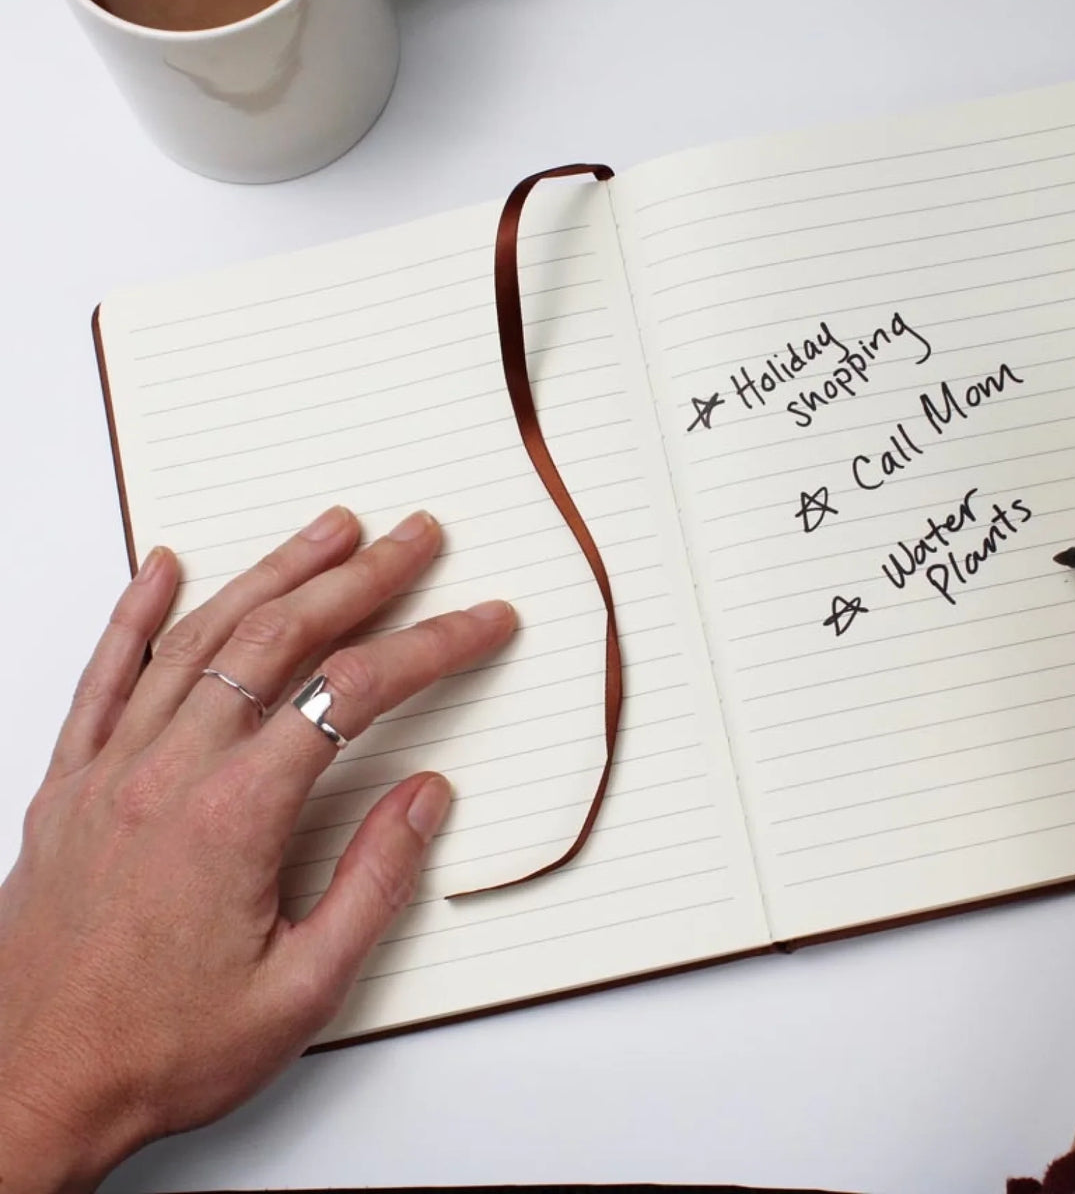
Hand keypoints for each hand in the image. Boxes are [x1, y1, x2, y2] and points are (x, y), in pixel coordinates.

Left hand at [0, 508, 514, 1193]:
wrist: (27, 1093)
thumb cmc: (160, 1052)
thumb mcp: (301, 991)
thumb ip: (374, 882)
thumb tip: (428, 794)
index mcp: (234, 816)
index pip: (353, 692)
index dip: (432, 645)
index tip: (482, 622)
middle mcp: (169, 772)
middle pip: (281, 637)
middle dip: (363, 577)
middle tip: (416, 538)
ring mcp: (112, 770)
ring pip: (201, 637)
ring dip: (272, 571)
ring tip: (330, 529)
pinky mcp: (69, 786)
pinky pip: (102, 676)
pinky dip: (133, 612)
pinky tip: (161, 567)